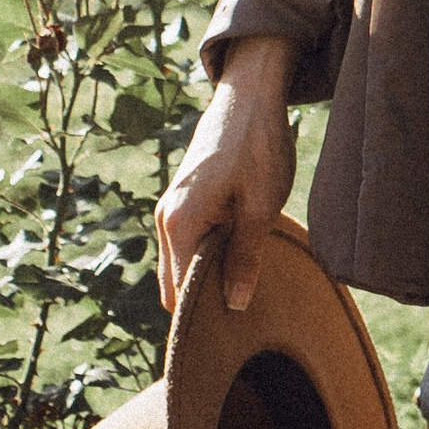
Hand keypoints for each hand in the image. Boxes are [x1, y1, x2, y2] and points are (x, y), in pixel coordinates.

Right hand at [155, 38, 297, 317]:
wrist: (250, 93)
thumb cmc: (258, 146)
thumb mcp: (261, 206)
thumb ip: (245, 257)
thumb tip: (236, 305)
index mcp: (180, 223)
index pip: (178, 294)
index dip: (201, 318)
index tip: (228, 335)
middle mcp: (166, 218)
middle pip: (174, 283)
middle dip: (201, 301)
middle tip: (242, 316)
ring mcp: (172, 207)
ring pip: (181, 263)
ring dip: (206, 275)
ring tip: (243, 286)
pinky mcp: (183, 198)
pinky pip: (187, 243)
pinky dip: (206, 255)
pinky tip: (237, 256)